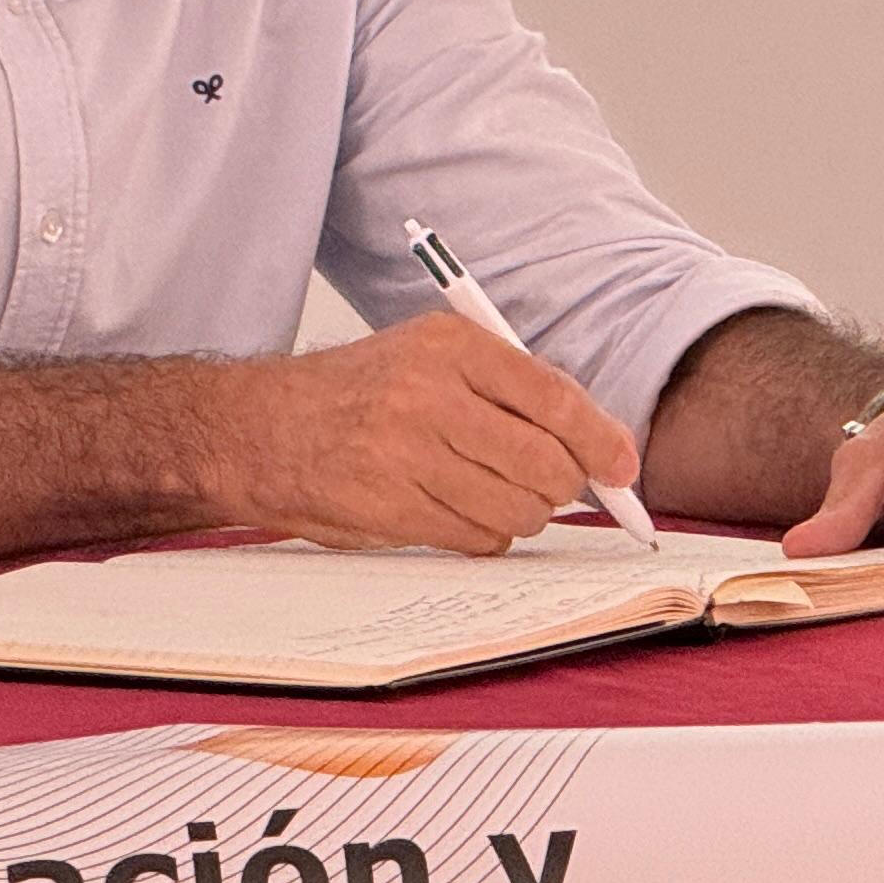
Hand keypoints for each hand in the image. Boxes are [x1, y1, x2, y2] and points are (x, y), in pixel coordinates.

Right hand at [208, 311, 641, 554]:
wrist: (259, 428)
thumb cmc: (357, 391)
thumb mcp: (428, 355)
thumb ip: (507, 387)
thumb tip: (592, 438)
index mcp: (451, 346)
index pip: (554, 398)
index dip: (601, 439)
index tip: (623, 466)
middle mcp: (430, 396)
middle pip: (544, 461)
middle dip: (568, 486)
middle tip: (563, 489)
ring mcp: (407, 455)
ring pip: (516, 505)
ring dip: (528, 513)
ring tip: (508, 498)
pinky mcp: (388, 508)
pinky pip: (474, 536)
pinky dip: (488, 534)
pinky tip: (468, 514)